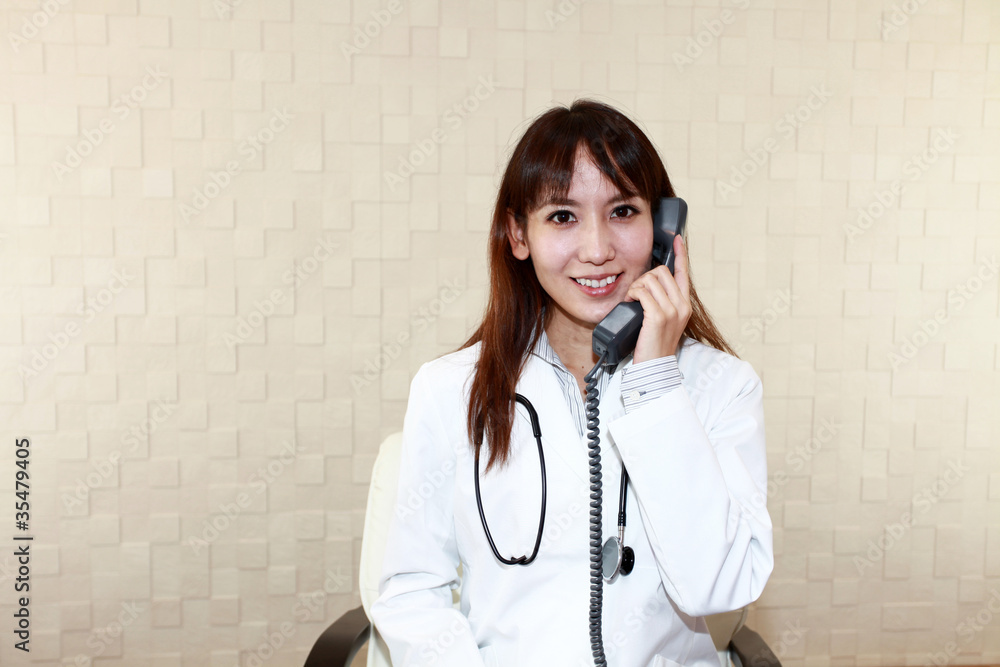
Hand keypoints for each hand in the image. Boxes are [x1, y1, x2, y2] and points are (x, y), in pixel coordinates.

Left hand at [623, 235, 691, 362]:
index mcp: (685, 305)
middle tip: (637, 293)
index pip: (684, 273)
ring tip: (632, 300)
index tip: (677, 240)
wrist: (655, 366)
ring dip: (636, 287)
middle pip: (662, 272)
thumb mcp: (663, 320)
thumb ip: (661, 302)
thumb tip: (648, 285)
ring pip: (650, 280)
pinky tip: (630, 303)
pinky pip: (642, 293)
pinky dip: (633, 295)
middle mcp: (682, 305)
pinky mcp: (658, 316)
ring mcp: (671, 311)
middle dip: (644, 277)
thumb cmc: (653, 344)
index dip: (681, 254)